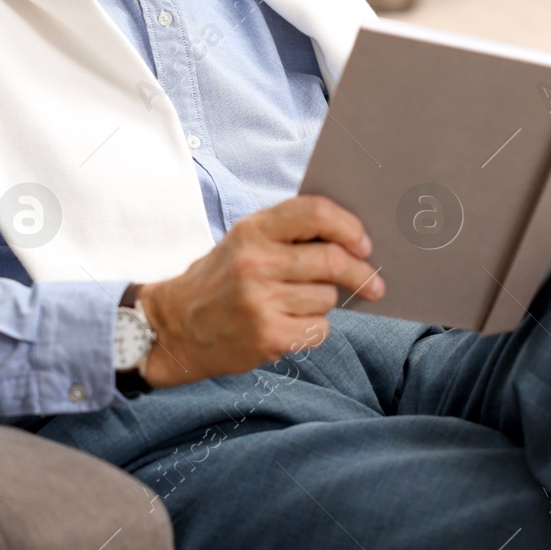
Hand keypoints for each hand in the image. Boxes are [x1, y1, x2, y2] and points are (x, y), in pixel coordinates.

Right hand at [135, 195, 383, 388]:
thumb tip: (352, 240)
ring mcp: (260, 301)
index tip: (364, 244)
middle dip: (361, 273)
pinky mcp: (268, 337)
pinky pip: (319, 329)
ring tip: (294, 303)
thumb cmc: (221, 280)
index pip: (315, 213)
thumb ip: (289, 233)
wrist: (175, 327)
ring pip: (327, 298)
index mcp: (253, 230)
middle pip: (332, 260)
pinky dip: (312, 329)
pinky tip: (287, 324)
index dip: (348, 227)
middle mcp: (255, 263)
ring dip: (323, 303)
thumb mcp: (245, 242)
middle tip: (375, 284)